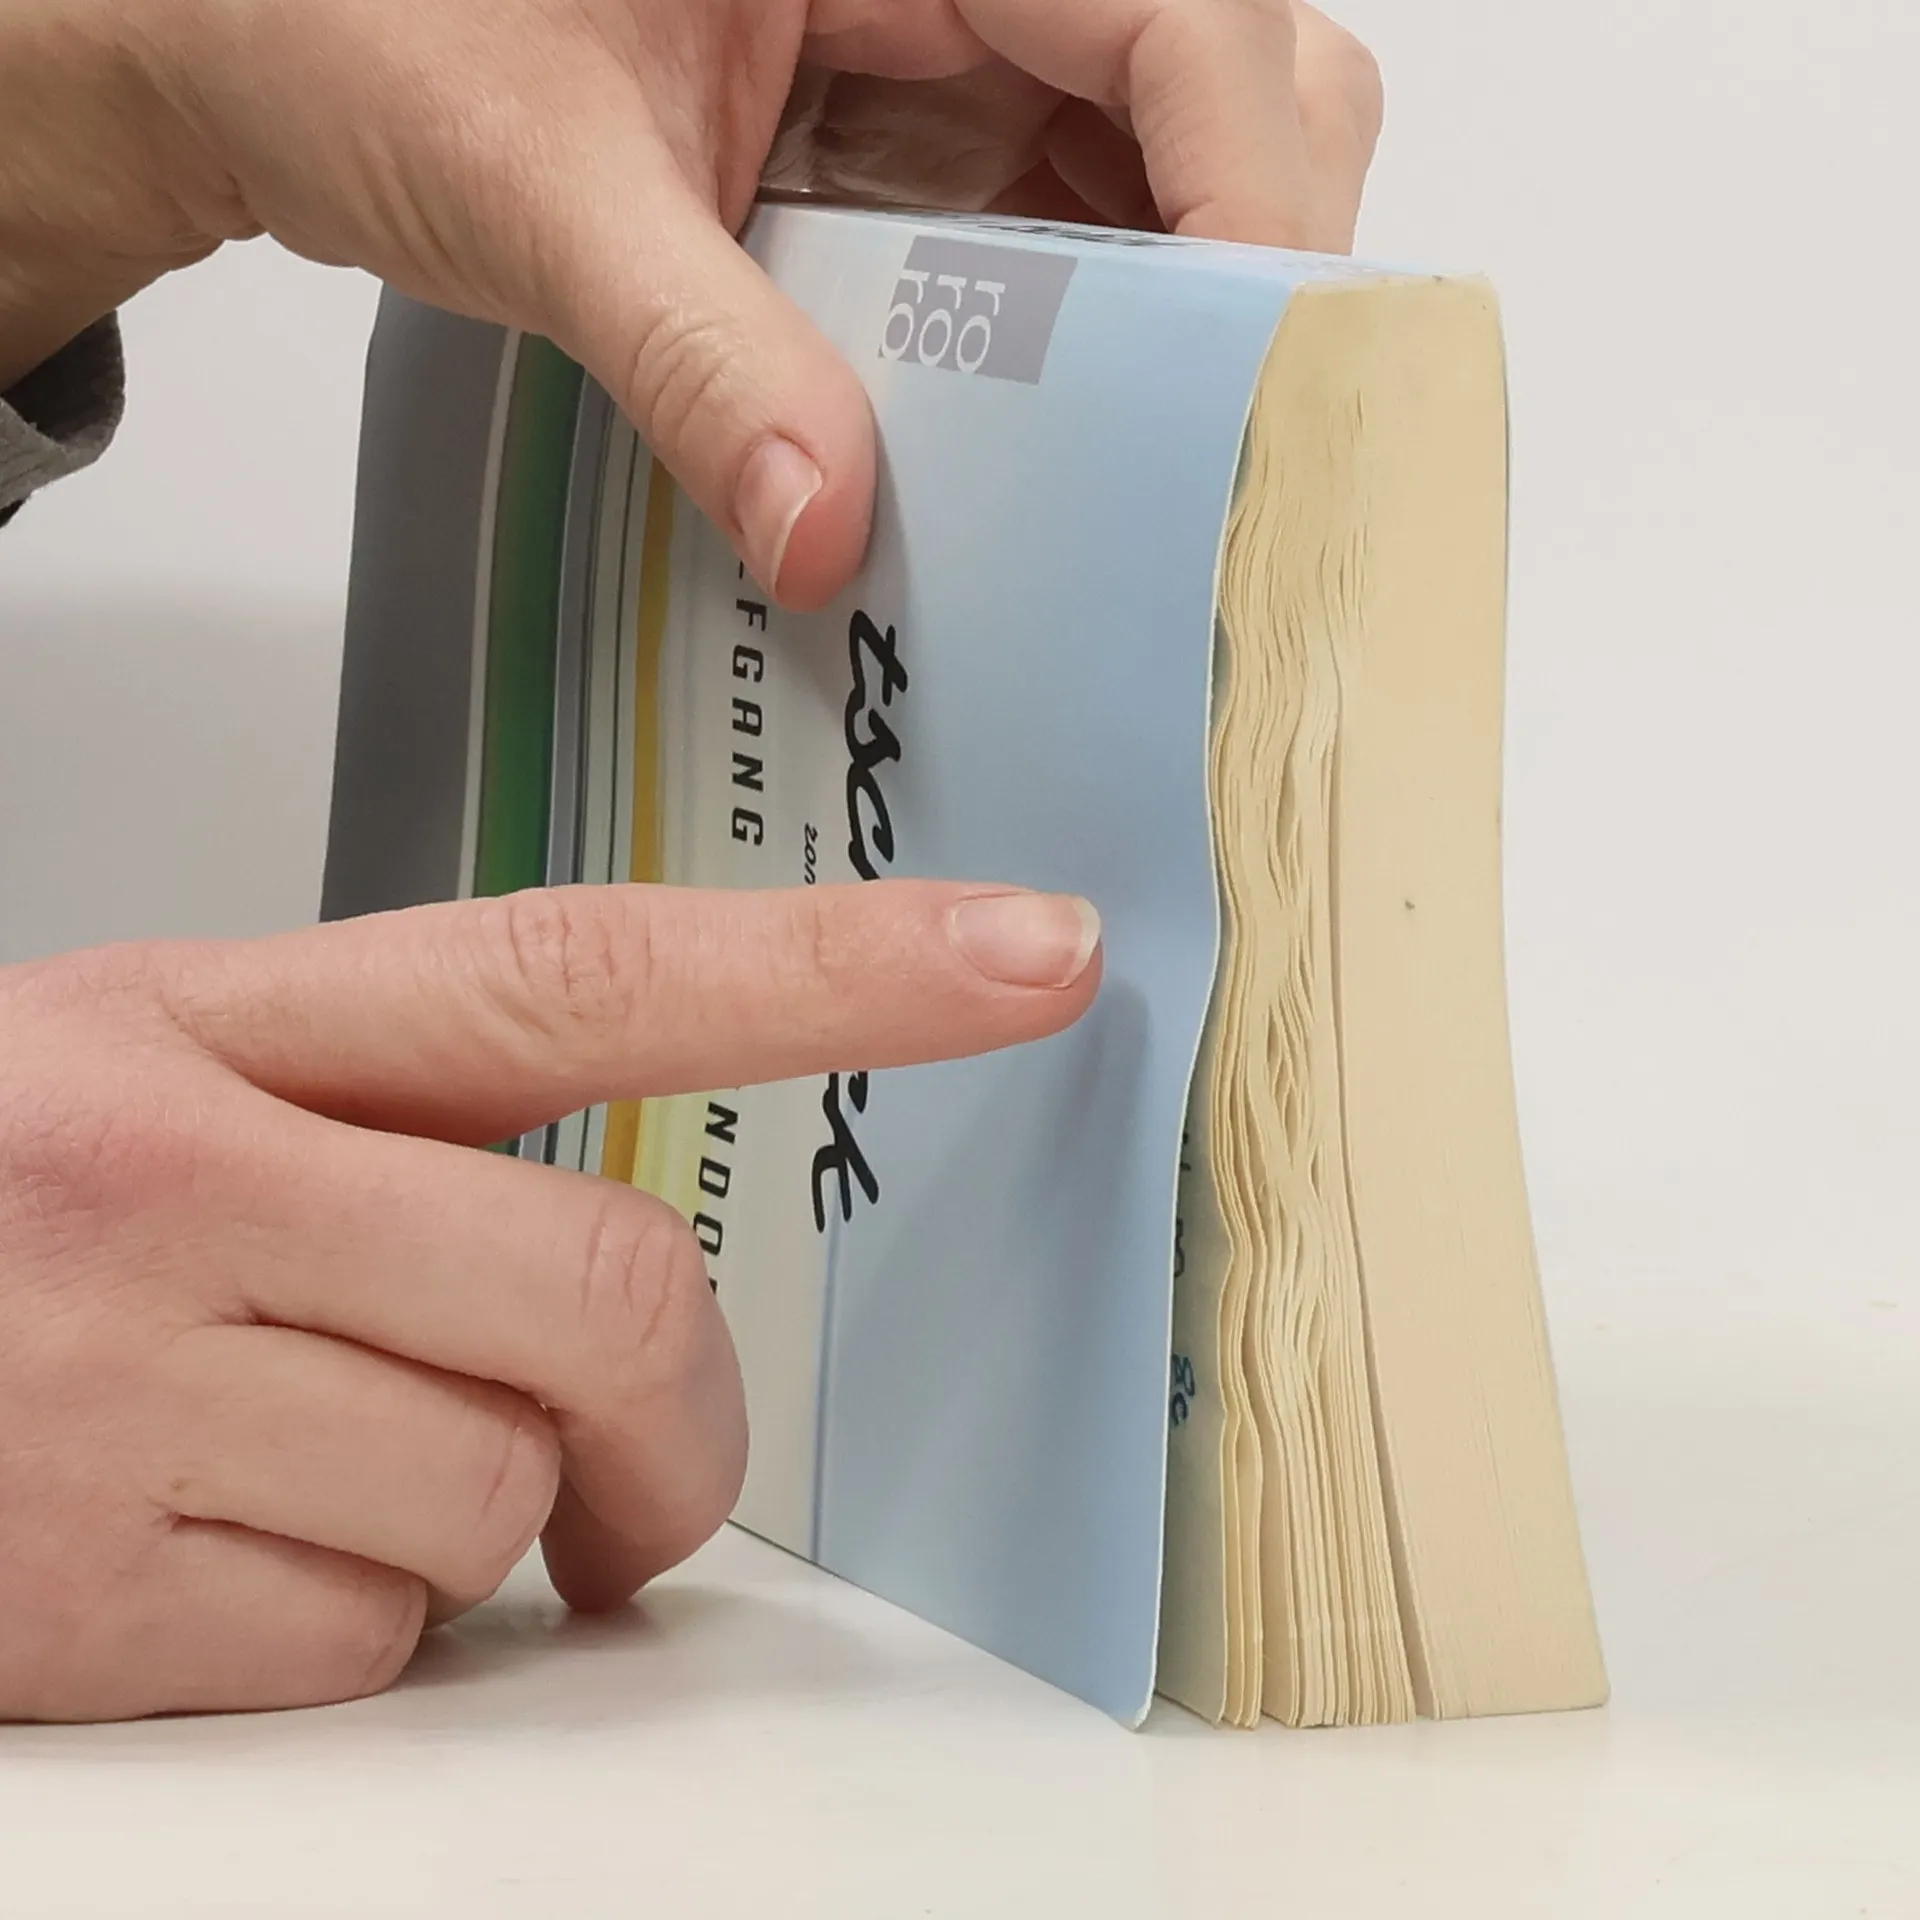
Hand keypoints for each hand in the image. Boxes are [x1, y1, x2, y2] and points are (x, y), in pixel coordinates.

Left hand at [0, 0, 1380, 604]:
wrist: (270, 51)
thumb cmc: (357, 27)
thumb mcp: (538, 188)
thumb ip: (697, 357)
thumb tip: (829, 536)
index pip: (1175, 14)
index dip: (1251, 180)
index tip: (1256, 369)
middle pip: (1219, 82)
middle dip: (1241, 258)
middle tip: (1212, 444)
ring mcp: (940, 53)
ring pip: (1156, 171)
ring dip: (1165, 325)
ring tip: (1133, 476)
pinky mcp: (905, 143)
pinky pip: (1052, 241)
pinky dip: (1069, 353)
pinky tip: (1036, 450)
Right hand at [0, 882, 1099, 1719]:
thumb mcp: (152, 1079)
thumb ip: (402, 1129)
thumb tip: (631, 1294)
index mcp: (212, 1022)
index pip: (591, 968)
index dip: (841, 965)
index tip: (1035, 951)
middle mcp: (171, 1185)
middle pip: (612, 1295)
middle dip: (684, 1422)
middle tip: (651, 1472)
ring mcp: (123, 1399)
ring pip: (505, 1496)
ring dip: (491, 1522)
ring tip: (326, 1468)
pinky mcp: (90, 1604)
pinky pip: (379, 1639)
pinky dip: (366, 1623)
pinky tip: (232, 1553)